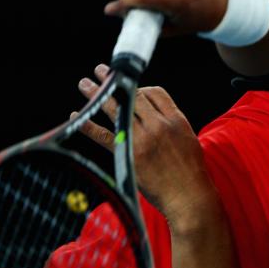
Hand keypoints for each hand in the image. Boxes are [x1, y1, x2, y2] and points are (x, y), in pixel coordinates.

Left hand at [74, 64, 218, 231]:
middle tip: (101, 72)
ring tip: (85, 84)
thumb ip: (171, 123)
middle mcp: (158, 124)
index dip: (140, 88)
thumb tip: (153, 114)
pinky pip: (103, 135)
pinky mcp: (129, 154)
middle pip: (133, 95)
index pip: (154, 92)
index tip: (131, 90)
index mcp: (175, 119)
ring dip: (98, 94)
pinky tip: (77, 116)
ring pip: (116, 109)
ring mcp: (143, 138)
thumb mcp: (188, 138)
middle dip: (115, 82)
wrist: (189, 195)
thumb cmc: (191, 170)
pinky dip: (88, 125)